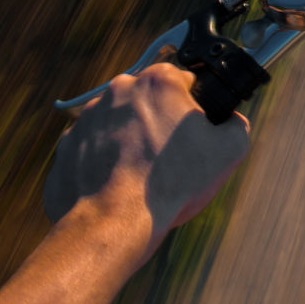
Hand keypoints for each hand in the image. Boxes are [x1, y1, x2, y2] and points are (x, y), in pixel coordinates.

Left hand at [44, 63, 250, 259]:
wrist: (114, 223)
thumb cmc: (173, 183)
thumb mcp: (231, 150)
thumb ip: (237, 124)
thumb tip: (231, 121)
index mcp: (158, 81)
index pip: (185, 80)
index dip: (196, 105)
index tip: (196, 131)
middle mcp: (118, 90)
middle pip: (150, 99)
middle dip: (161, 120)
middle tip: (172, 155)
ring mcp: (87, 118)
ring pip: (120, 122)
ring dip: (133, 139)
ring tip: (146, 174)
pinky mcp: (67, 145)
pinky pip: (95, 147)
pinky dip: (108, 161)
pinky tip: (122, 184)